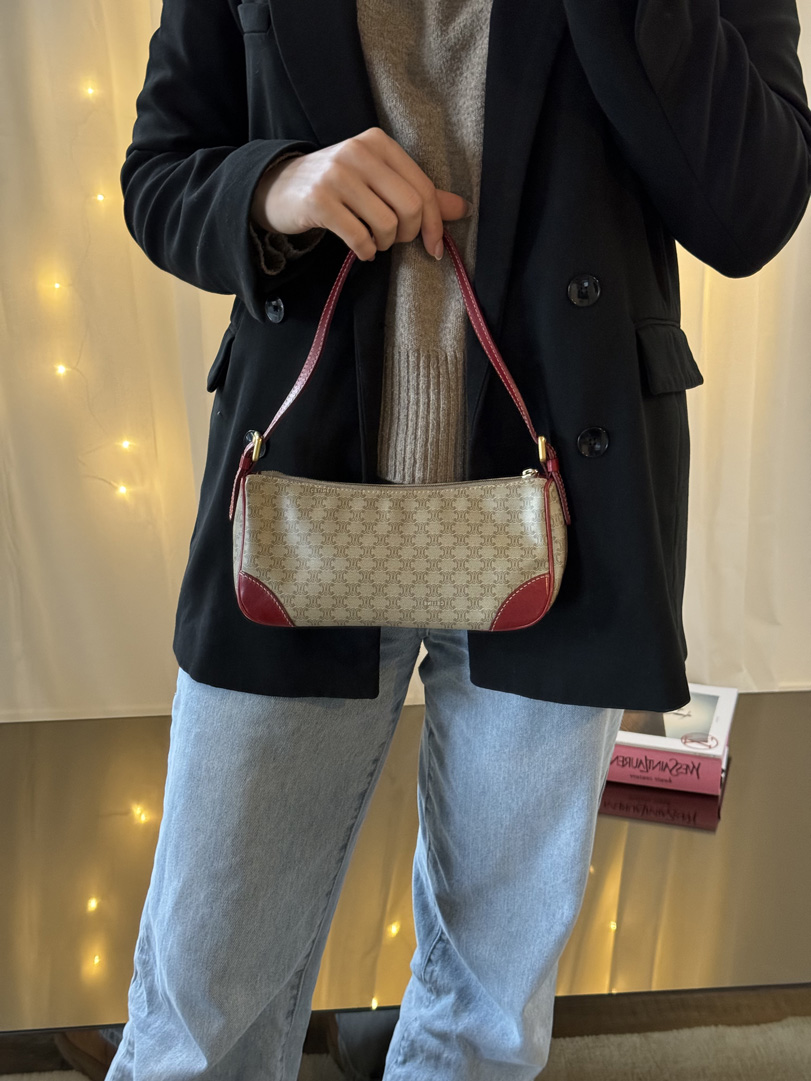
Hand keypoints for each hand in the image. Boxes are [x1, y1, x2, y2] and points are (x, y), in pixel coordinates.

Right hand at [250, 127, 472, 261]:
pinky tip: (359, 248)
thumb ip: (418, 193)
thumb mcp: (378, 181)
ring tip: (372, 241)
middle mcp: (358, 152)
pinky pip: (359, 238)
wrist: (280, 188)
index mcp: (379, 143)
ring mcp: (337, 175)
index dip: (435, 224)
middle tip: (395, 241)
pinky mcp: (319, 201)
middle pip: (410, 208)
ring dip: (384, 245)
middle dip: (409, 235)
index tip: (434, 247)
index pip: (424, 188)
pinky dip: (364, 251)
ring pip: (387, 225)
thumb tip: (462, 209)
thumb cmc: (337, 187)